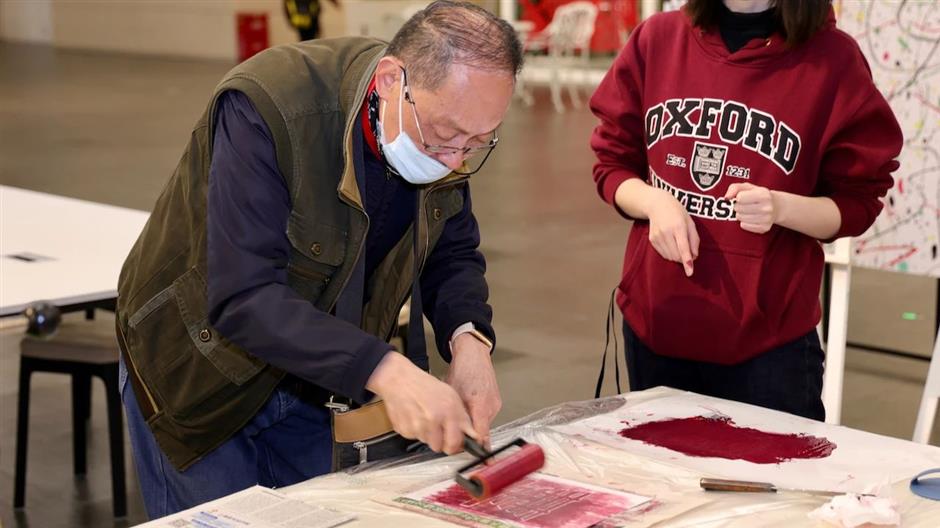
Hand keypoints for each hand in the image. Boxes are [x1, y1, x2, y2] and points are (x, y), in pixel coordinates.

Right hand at [366, 352, 475, 453]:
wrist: (399, 380)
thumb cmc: (425, 386)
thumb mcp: (451, 396)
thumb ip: (463, 418)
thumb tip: (472, 435)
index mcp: (447, 411)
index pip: (454, 443)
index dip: (455, 446)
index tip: (454, 443)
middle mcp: (432, 420)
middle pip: (439, 447)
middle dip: (440, 441)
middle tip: (438, 428)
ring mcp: (416, 426)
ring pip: (426, 442)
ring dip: (427, 434)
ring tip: (425, 417)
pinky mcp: (403, 429)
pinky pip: (414, 437)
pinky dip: (415, 430)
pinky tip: (415, 416)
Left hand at [446, 334, 500, 448]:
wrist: (474, 354)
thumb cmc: (462, 369)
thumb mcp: (452, 393)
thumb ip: (454, 414)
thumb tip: (448, 431)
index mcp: (480, 405)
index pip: (481, 435)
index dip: (475, 447)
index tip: (473, 457)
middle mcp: (491, 407)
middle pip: (481, 431)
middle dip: (469, 434)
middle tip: (456, 432)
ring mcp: (495, 404)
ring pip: (483, 423)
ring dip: (472, 423)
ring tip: (461, 414)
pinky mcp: (496, 401)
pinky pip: (486, 415)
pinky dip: (477, 415)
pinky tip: (468, 407)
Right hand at [646, 188, 698, 275]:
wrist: (657, 205)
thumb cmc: (678, 213)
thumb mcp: (690, 223)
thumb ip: (694, 240)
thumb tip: (694, 256)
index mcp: (678, 226)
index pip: (683, 247)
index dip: (687, 261)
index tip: (690, 272)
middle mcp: (666, 232)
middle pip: (677, 255)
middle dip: (684, 258)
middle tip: (688, 250)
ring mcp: (657, 236)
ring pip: (670, 257)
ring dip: (677, 256)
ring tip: (678, 244)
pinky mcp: (652, 240)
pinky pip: (663, 254)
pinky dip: (670, 253)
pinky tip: (671, 243)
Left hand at [726, 183, 777, 233]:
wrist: (776, 206)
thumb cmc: (757, 195)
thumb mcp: (747, 187)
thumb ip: (734, 188)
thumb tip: (727, 197)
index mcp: (763, 194)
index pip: (740, 198)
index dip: (739, 197)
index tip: (743, 197)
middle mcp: (767, 207)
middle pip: (738, 209)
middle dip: (738, 206)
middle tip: (746, 205)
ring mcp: (766, 219)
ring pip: (740, 218)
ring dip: (741, 214)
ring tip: (748, 211)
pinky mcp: (764, 228)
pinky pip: (744, 226)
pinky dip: (745, 222)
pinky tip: (751, 218)